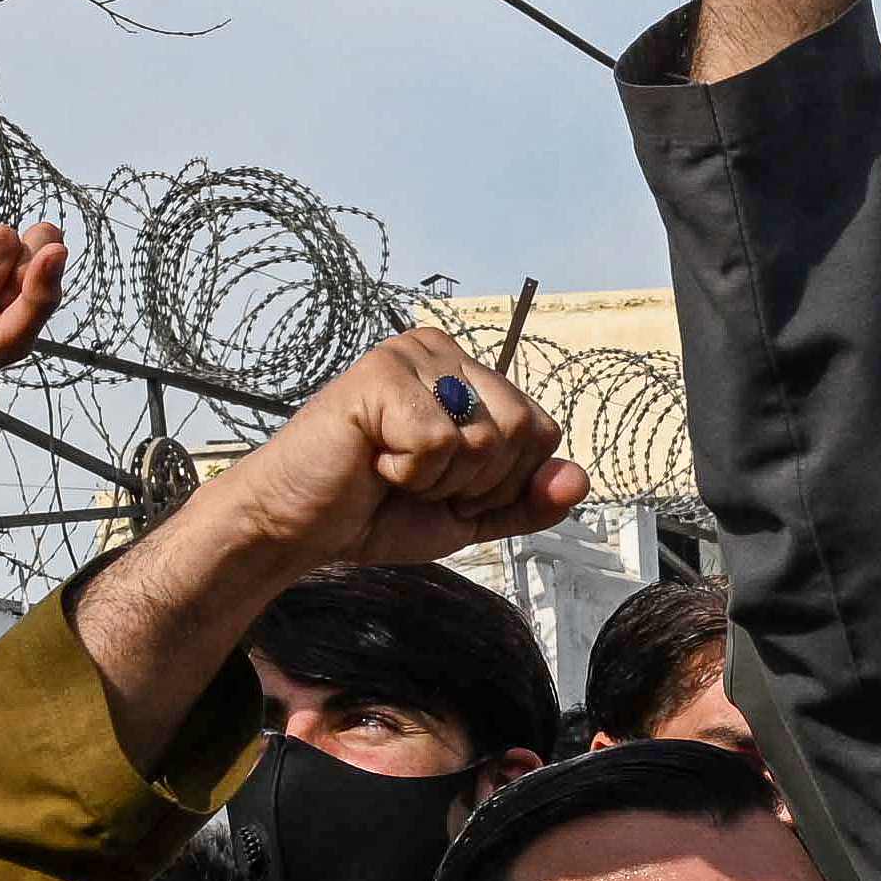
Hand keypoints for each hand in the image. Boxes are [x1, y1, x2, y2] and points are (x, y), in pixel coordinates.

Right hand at [186, 327, 584, 576]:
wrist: (300, 527)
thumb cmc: (376, 511)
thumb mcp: (470, 515)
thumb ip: (527, 500)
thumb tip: (580, 480)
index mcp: (470, 375)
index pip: (543, 432)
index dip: (505, 483)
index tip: (448, 488)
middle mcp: (444, 352)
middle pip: (524, 430)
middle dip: (478, 484)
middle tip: (418, 481)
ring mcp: (412, 356)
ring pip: (486, 438)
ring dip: (440, 480)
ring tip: (393, 469)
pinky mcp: (380, 373)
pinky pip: (439, 443)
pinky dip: (409, 473)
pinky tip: (372, 461)